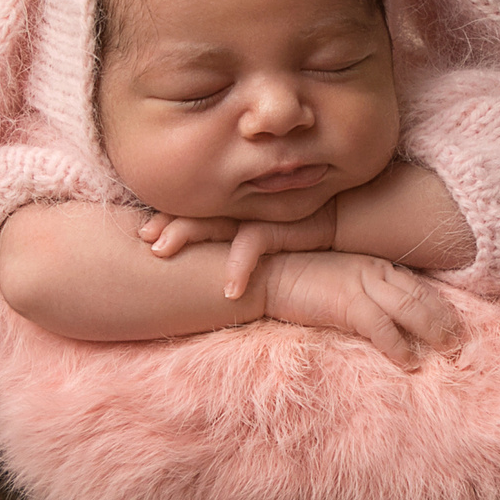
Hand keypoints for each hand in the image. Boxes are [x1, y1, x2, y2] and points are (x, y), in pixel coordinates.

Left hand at [140, 202, 340, 299]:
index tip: (142, 232)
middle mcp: (245, 207)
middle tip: (143, 238)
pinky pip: (252, 245)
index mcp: (239, 208)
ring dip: (185, 235)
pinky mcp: (285, 225)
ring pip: (213, 222)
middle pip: (196, 212)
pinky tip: (228, 291)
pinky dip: (238, 267)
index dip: (168, 217)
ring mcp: (262, 214)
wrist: (357, 216)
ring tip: (160, 251)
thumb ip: (245, 243)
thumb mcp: (272, 236)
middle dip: (167, 224)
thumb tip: (214, 270)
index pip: (196, 210)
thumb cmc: (310, 230)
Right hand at [259, 251, 461, 369]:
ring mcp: (361, 284)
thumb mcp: (340, 284)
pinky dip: (398, 346)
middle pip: (421, 296)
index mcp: (374, 265)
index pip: (417, 286)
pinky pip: (382, 327)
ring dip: (433, 332)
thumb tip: (385, 320)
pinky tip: (409, 361)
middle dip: (444, 320)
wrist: (269, 276)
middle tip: (460, 343)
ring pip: (410, 308)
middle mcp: (374, 270)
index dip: (440, 306)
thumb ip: (364, 295)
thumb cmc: (300, 283)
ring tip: (447, 352)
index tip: (456, 324)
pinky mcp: (347, 302)